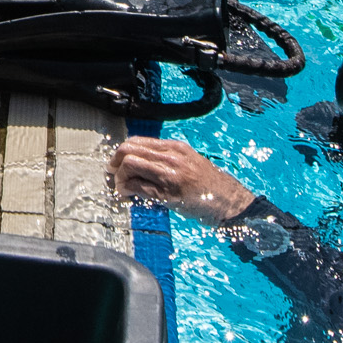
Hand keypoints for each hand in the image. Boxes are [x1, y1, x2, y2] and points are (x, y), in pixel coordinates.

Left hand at [109, 139, 254, 225]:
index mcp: (176, 148)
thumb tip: (141, 164)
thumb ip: (168, 160)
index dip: (122, 152)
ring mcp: (170, 174)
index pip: (138, 141)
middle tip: (113, 173)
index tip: (117, 163)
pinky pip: (138, 186)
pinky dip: (126, 190)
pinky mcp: (168, 193)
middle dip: (115, 162)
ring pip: (131, 164)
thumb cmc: (209, 185)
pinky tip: (126, 195)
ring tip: (121, 187)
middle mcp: (172, 157)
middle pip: (129, 149)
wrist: (229, 201)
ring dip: (119, 177)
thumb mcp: (189, 163)